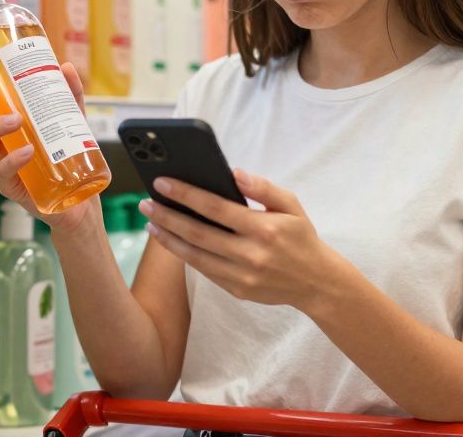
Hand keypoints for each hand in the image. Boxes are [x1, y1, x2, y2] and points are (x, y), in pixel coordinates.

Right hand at [0, 63, 96, 232]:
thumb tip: (65, 67)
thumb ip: (69, 95)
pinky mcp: (11, 185)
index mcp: (9, 121)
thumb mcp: (73, 120)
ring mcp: (3, 162)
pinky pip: (3, 171)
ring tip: (16, 120)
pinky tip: (27, 152)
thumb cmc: (68, 155)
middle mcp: (1, 140)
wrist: (80, 198)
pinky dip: (13, 159)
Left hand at [139, 170, 350, 309]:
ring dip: (168, 239)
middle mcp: (250, 254)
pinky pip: (204, 270)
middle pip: (198, 233)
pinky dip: (185, 255)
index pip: (215, 208)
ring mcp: (242, 276)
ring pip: (195, 256)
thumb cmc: (301, 237)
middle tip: (145, 203)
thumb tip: (233, 173)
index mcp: (264, 229)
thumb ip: (263, 187)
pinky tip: (171, 241)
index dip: (185, 194)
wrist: (317, 283)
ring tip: (150, 223)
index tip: (162, 182)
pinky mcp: (237, 290)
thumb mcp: (291, 205)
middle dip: (167, 216)